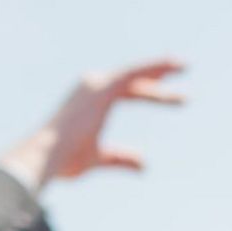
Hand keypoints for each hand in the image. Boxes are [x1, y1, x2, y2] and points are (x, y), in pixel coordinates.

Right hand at [0, 59, 185, 191]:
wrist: (47, 156)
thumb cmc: (65, 160)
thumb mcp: (98, 159)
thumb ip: (120, 158)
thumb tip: (145, 165)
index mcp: (89, 101)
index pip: (126, 92)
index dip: (150, 92)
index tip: (171, 96)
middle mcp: (91, 86)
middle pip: (131, 78)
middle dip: (156, 74)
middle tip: (182, 69)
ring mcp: (96, 85)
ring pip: (134, 73)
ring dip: (160, 68)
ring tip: (185, 66)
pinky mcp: (102, 88)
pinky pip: (133, 75)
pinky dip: (154, 68)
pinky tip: (174, 67)